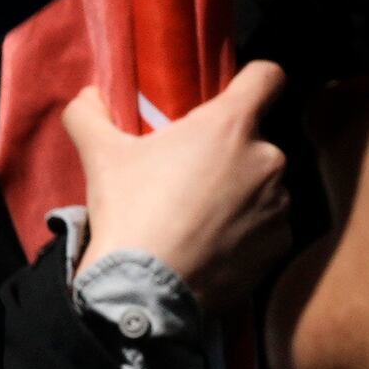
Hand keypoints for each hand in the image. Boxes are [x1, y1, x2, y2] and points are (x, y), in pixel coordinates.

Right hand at [70, 59, 294, 301]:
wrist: (145, 292)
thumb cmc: (129, 214)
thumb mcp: (100, 157)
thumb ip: (90, 116)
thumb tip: (87, 97)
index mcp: (230, 125)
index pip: (268, 77)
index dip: (252, 80)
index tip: (232, 97)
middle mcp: (268, 158)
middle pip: (256, 140)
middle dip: (229, 154)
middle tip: (189, 178)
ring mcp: (279, 203)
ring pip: (262, 185)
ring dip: (240, 194)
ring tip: (198, 219)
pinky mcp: (281, 242)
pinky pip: (268, 225)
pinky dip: (246, 232)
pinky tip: (212, 247)